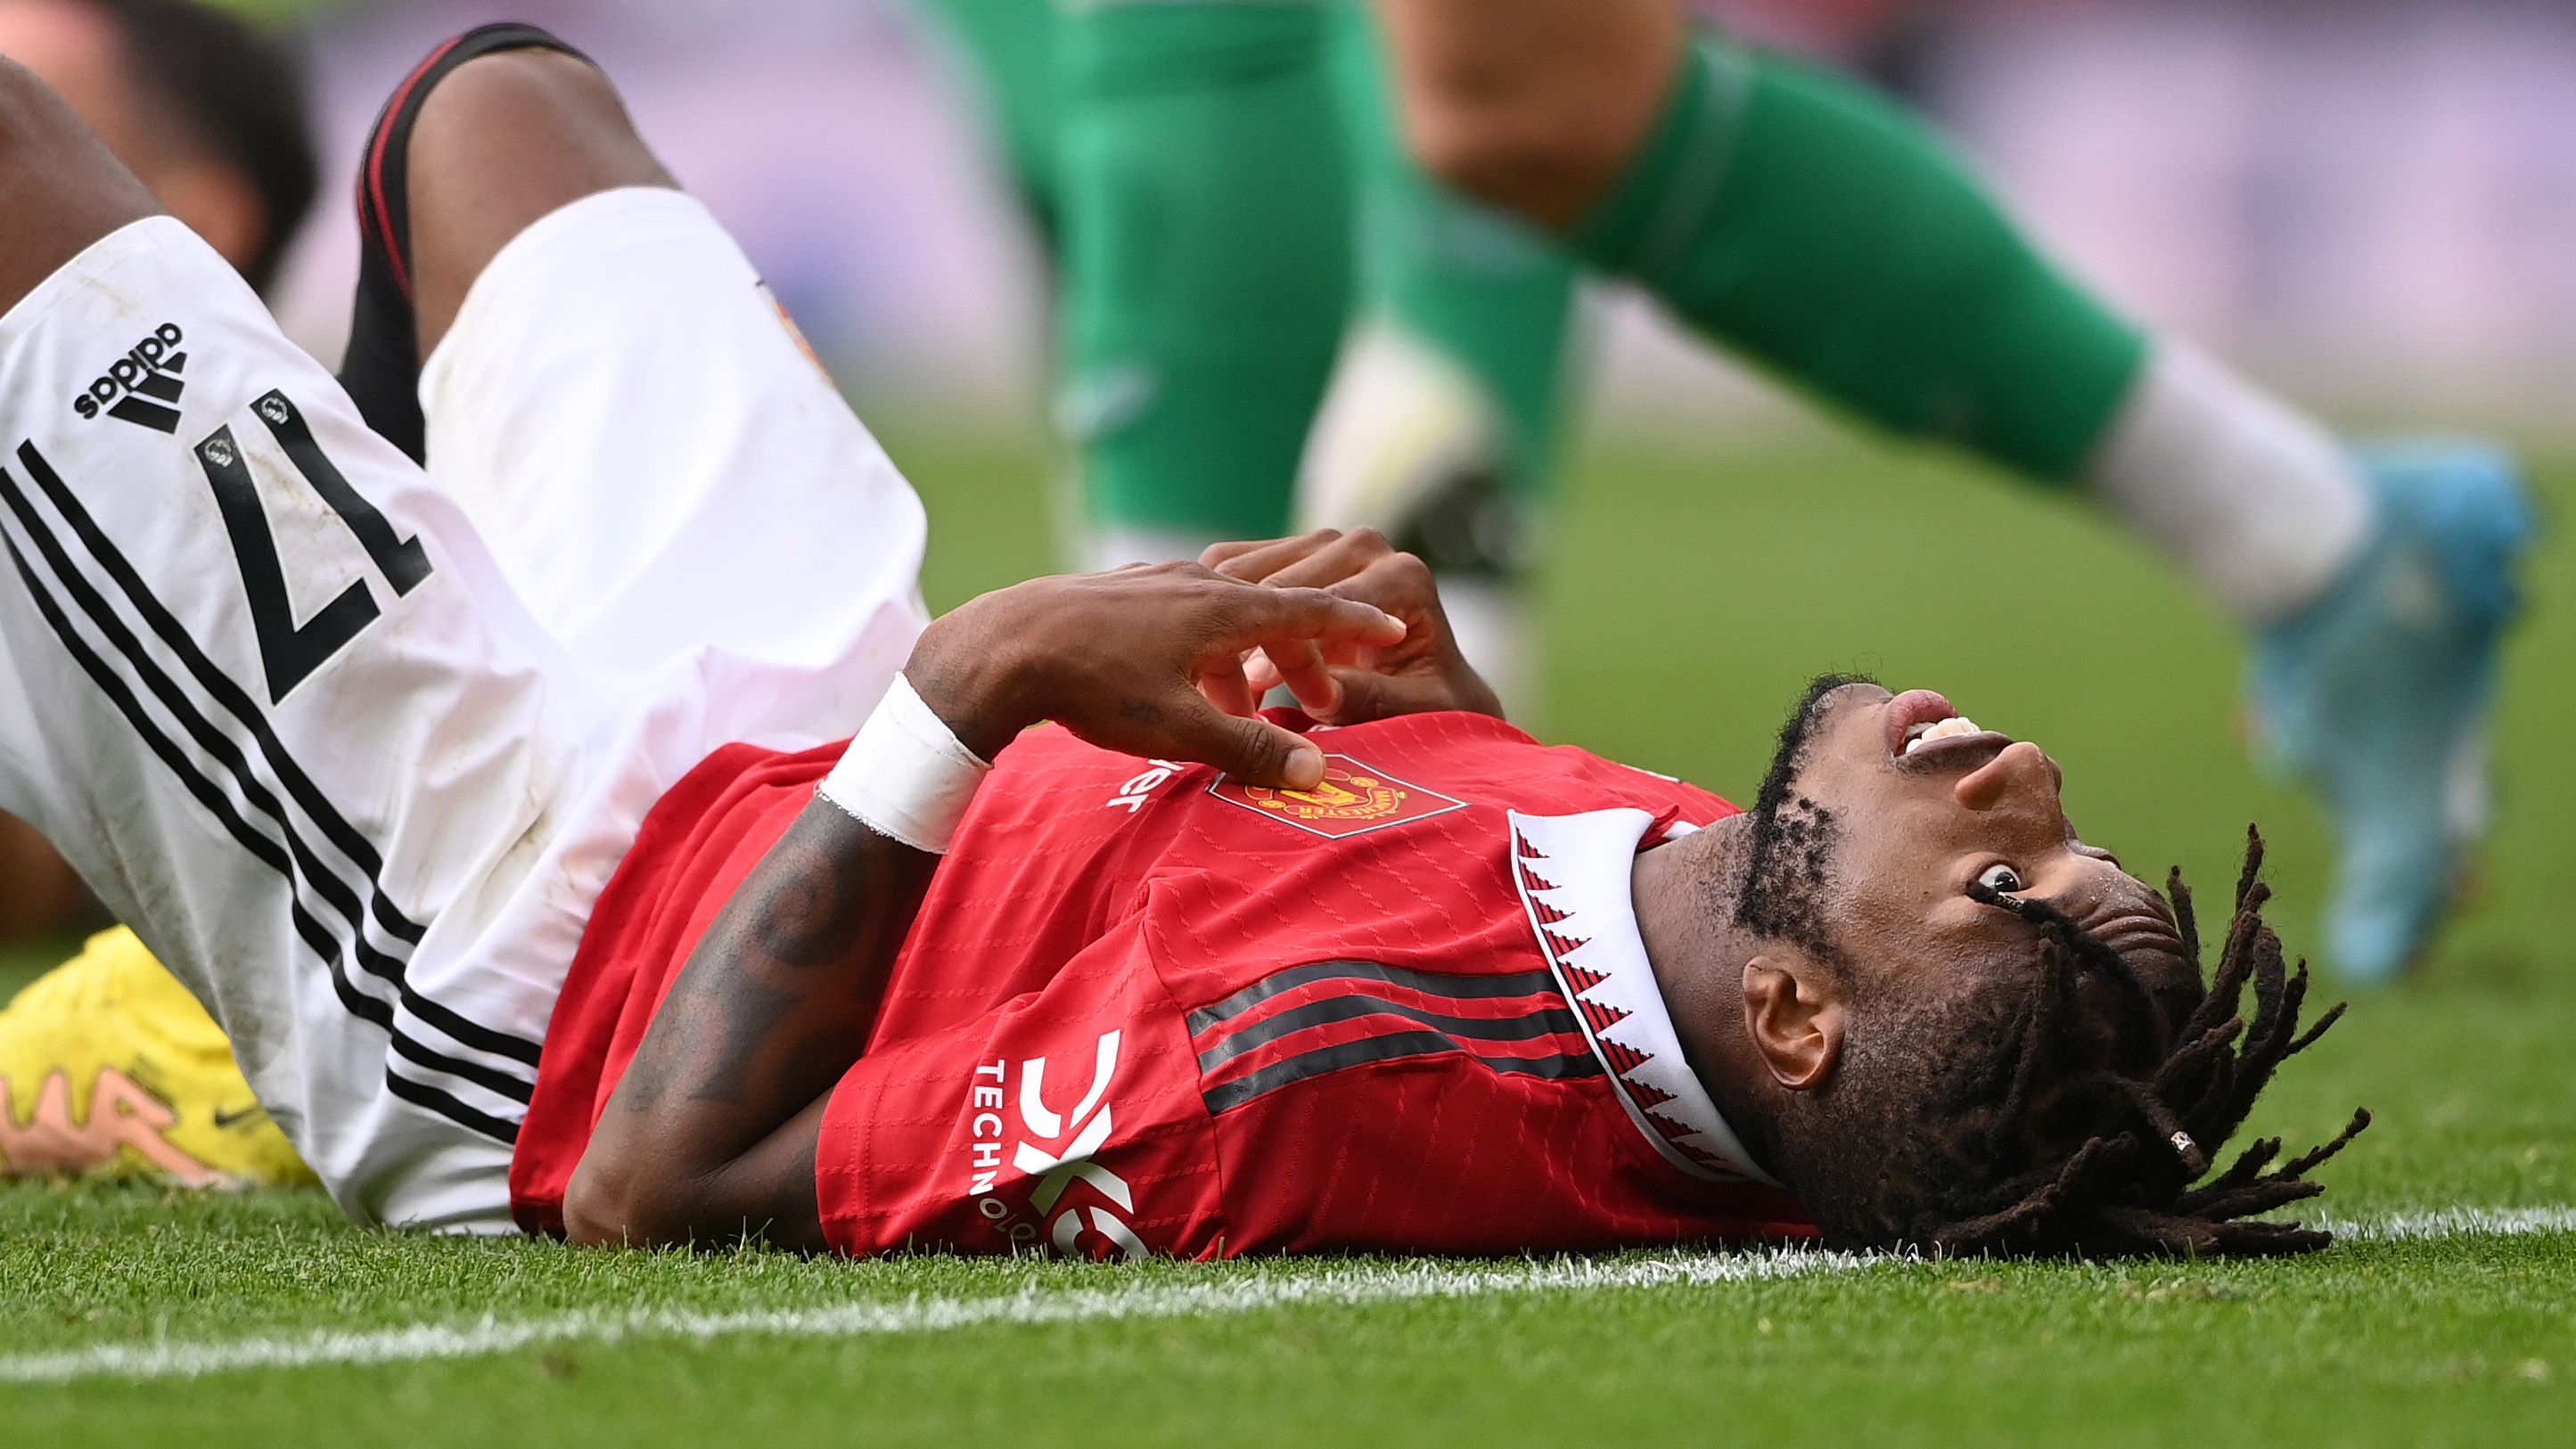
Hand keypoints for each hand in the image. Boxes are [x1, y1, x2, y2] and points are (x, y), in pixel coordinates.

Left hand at [904, 563, 1407, 788]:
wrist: (997, 648)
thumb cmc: (1091, 686)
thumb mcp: (1179, 728)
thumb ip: (1251, 748)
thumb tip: (1319, 774)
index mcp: (1222, 608)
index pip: (1311, 609)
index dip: (1356, 622)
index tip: (1394, 627)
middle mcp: (1196, 582)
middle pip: (1271, 613)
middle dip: (1302, 656)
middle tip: (1318, 704)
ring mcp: (1154, 580)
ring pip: (1222, 616)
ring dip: (1246, 661)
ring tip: (1240, 713)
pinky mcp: (1119, 591)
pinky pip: (1183, 615)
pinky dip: (1203, 648)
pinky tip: (1181, 683)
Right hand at [1200, 529, 1504, 724]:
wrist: (1426, 686)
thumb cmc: (1428, 705)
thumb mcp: (1415, 712)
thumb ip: (1373, 699)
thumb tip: (1324, 696)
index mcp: (1401, 575)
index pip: (1327, 605)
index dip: (1291, 653)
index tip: (1262, 696)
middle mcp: (1366, 545)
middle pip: (1283, 584)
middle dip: (1255, 639)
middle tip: (1233, 693)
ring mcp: (1326, 543)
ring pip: (1249, 573)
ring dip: (1227, 626)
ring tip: (1220, 682)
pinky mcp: (1293, 551)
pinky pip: (1233, 570)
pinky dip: (1216, 610)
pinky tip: (1212, 658)